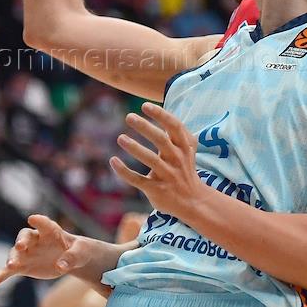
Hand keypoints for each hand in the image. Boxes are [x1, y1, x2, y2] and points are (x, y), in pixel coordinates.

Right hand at [0, 214, 96, 283]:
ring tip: (10, 266)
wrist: (72, 260)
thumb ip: (71, 258)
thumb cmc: (78, 251)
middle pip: (25, 237)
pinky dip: (3, 274)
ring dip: (12, 259)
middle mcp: (35, 240)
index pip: (44, 224)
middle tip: (20, 246)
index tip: (32, 219)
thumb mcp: (80, 253)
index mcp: (51, 231)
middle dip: (22, 240)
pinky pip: (11, 270)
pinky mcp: (24, 266)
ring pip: (16, 254)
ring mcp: (28, 252)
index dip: (39, 221)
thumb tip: (61, 266)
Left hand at [110, 102, 203, 216]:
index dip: (161, 115)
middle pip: (161, 140)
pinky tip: (113, 161)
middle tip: (129, 116)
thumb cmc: (185, 169)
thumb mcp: (188, 149)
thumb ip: (177, 131)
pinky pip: (138, 180)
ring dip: (135, 148)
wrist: (193, 201)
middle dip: (145, 127)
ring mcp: (167, 176)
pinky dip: (125, 171)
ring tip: (120, 138)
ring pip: (151, 160)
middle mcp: (177, 160)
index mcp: (184, 147)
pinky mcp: (157, 190)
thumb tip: (161, 109)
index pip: (174, 126)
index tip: (145, 106)